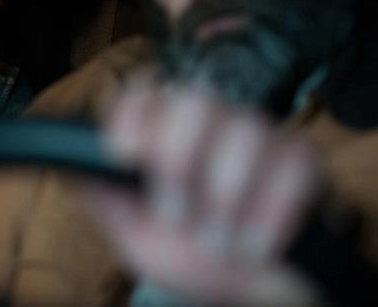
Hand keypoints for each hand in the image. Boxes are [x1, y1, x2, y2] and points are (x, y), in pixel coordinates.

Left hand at [88, 79, 323, 304]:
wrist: (246, 295)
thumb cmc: (187, 254)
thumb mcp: (135, 232)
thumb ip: (107, 195)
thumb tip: (75, 162)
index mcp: (165, 131)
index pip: (145, 91)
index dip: (132, 112)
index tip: (122, 153)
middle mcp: (212, 122)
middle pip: (195, 99)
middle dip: (178, 157)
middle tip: (173, 212)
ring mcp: (260, 136)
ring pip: (246, 129)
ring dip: (227, 195)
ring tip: (218, 241)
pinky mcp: (302, 162)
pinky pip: (294, 165)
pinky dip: (271, 213)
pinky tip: (256, 246)